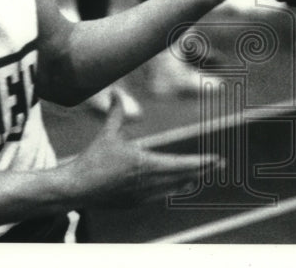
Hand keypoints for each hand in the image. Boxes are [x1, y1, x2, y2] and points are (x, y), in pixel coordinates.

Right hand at [64, 96, 220, 207]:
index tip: (216, 159)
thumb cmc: (92, 159)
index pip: (180, 164)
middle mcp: (147, 182)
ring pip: (173, 189)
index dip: (201, 162)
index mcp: (144, 164)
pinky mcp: (135, 203)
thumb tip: (116, 90)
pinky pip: (160, 196)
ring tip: (203, 174)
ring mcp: (142, 196)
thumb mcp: (107, 134)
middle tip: (219, 164)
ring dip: (189, 181)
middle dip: (202, 170)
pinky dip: (173, 190)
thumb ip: (116, 113)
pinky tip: (181, 186)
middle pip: (182, 177)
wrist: (75, 188)